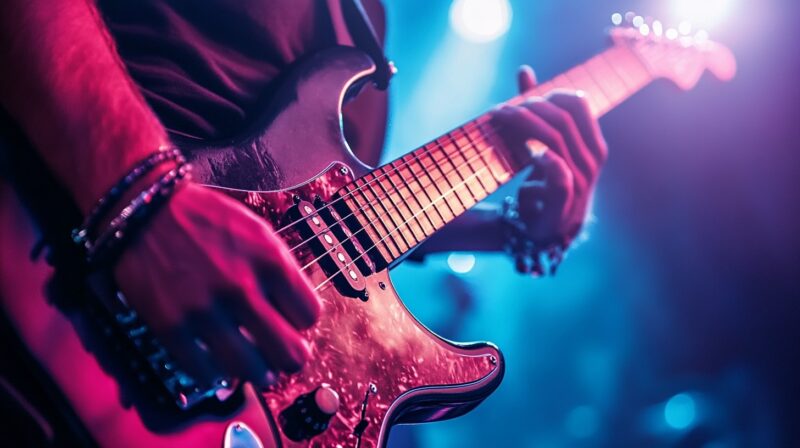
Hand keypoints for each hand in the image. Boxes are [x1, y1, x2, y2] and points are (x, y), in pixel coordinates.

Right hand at [114, 182, 320, 386]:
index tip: (290, 321)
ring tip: (252, 363)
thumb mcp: (258, 232)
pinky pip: (208, 373)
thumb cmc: (204, 219)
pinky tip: (216, 361)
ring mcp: (206, 310)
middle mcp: (241, 287)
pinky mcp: (172, 327)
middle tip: (279, 352)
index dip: (302, 322)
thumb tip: (298, 316)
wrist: (145, 210)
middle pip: (290, 353)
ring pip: (253, 371)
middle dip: (289, 356)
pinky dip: (216, 373)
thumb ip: (281, 271)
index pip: (310, 316)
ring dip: (257, 371)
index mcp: (269, 260)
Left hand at [492, 66, 607, 249]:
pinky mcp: (564, 203)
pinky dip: (543, 160)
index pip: (579, 103)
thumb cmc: (542, 181)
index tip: (522, 98)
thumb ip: (535, 109)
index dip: (550, 93)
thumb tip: (525, 70)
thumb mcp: (539, 143)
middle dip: (529, 109)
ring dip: (524, 126)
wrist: (539, 228)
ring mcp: (580, 182)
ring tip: (499, 120)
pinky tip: (527, 153)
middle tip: (501, 110)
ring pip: (555, 142)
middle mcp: (591, 160)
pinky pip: (559, 175)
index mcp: (590, 143)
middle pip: (563, 119)